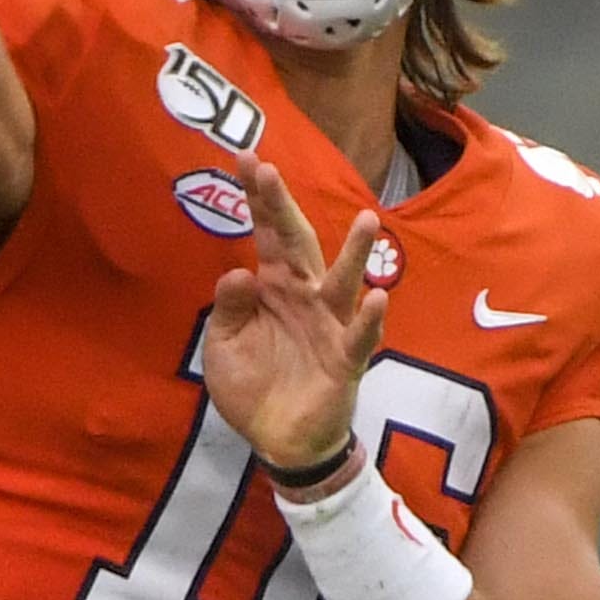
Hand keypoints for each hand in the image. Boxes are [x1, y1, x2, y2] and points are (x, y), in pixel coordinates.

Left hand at [201, 159, 385, 470]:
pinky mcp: (345, 361)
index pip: (266, 234)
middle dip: (283, 207)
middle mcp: (305, 296)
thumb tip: (239, 272)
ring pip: (343, 281)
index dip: (257, 198)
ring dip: (354, 252)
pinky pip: (359, 336)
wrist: (277, 441)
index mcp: (273, 287)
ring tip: (366, 219)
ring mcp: (329, 325)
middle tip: (267, 168)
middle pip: (297, 243)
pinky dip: (368, 318)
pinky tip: (375, 296)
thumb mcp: (225, 345)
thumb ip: (230, 308)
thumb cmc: (253, 385)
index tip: (245, 158)